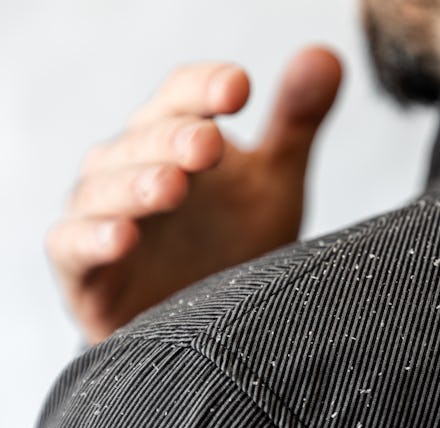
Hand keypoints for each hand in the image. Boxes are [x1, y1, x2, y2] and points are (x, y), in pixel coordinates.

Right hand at [47, 47, 342, 344]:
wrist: (209, 323)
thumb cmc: (234, 242)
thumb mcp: (273, 183)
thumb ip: (295, 123)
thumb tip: (328, 56)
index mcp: (176, 138)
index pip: (181, 96)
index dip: (205, 87)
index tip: (241, 90)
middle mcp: (133, 167)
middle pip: (143, 138)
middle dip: (175, 138)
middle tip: (210, 145)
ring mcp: (102, 216)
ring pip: (103, 187)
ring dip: (136, 183)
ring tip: (172, 186)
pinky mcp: (83, 271)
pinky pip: (73, 246)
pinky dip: (93, 239)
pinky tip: (123, 238)